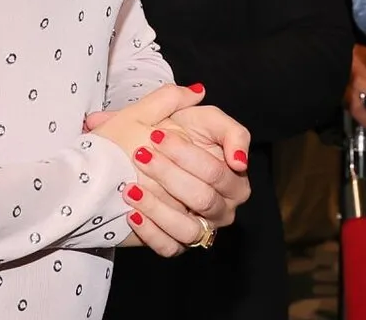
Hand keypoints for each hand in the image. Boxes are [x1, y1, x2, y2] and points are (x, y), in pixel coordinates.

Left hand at [82, 86, 251, 255]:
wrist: (146, 152)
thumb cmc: (177, 132)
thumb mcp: (201, 117)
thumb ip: (224, 126)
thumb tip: (232, 148)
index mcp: (234, 179)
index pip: (216, 172)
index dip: (186, 154)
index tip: (156, 135)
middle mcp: (223, 208)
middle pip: (202, 198)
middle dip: (169, 175)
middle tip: (141, 155)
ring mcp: (202, 229)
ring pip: (187, 228)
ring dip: (157, 207)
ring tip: (131, 188)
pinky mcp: (177, 244)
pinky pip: (169, 247)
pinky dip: (150, 232)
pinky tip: (132, 213)